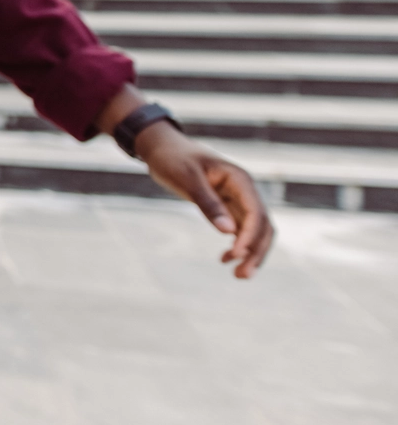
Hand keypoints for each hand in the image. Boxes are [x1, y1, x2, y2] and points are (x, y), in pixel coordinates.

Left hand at [133, 122, 274, 278]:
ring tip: (238, 276)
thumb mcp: (187, 179)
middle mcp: (245, 191)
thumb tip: (228, 232)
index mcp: (240, 180)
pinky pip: (241, 230)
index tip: (234, 255)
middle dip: (256, 252)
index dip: (249, 236)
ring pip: (255, 231)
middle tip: (241, 276)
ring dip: (251, 253)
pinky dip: (238, 246)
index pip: (256, 213)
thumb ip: (207, 204)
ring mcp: (238, 199)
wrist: (163, 148)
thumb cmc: (174, 159)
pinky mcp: (228, 207)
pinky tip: (225, 259)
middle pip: (262, 226)